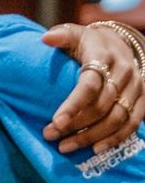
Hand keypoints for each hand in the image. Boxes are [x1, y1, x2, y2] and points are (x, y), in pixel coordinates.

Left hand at [42, 23, 144, 152]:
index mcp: (104, 57)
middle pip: (101, 106)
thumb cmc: (89, 41)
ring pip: (117, 118)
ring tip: (66, 146)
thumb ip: (62, 36)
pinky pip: (132, 123)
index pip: (90, 85)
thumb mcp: (75, 33)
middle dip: (75, 125)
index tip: (55, 121)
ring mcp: (136, 88)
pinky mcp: (143, 99)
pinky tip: (96, 149)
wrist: (121, 42)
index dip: (73, 104)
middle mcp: (124, 73)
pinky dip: (115, 138)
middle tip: (50, 136)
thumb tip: (46, 38)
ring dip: (91, 136)